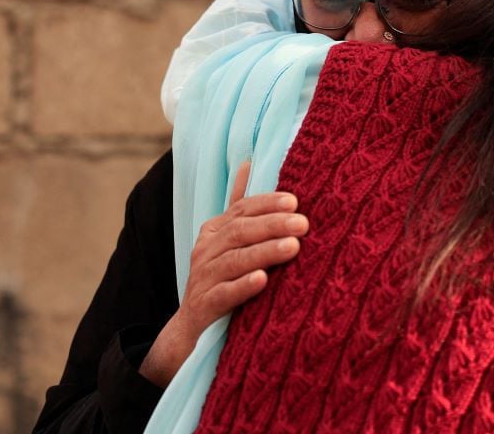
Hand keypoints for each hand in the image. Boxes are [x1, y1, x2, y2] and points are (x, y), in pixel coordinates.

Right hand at [139, 161, 307, 386]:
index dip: (267, 204)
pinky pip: (223, 295)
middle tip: (303, 223)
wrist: (190, 331)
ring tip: (293, 247)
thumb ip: (239, 205)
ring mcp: (203, 279)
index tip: (295, 201)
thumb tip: (249, 162)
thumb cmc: (220, 278)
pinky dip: (243, 286)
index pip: (241, 209)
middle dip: (273, 225)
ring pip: (234, 261)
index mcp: (214, 231)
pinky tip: (263, 280)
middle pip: (240, 232)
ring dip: (264, 252)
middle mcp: (206, 251)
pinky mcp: (204, 307)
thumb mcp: (228, 240)